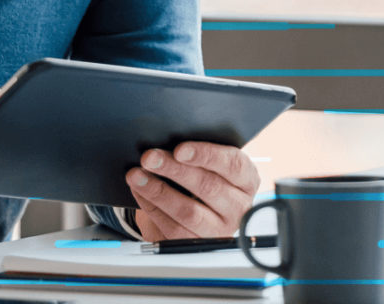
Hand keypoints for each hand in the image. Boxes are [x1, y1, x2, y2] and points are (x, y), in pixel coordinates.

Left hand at [124, 141, 261, 240]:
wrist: (202, 212)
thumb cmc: (206, 178)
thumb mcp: (212, 164)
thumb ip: (198, 154)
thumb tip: (168, 140)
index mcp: (247, 180)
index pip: (232, 165)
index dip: (206, 155)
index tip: (179, 149)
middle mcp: (239, 207)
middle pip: (208, 187)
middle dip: (174, 170)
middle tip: (149, 158)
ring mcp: (220, 229)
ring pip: (189, 212)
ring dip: (158, 191)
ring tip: (137, 175)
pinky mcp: (198, 244)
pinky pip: (173, 228)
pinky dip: (152, 207)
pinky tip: (141, 192)